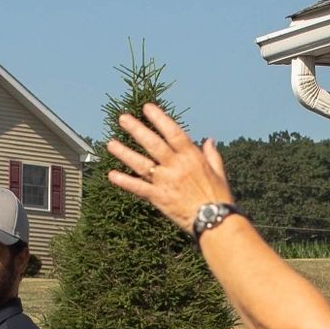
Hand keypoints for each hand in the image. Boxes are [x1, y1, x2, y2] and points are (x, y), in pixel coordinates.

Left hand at [104, 102, 232, 232]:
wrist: (214, 221)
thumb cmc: (219, 198)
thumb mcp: (219, 173)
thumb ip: (212, 155)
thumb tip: (209, 140)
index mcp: (192, 157)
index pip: (173, 132)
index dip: (159, 119)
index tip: (147, 108)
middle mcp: (176, 166)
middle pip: (153, 144)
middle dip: (137, 130)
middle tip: (122, 119)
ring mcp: (165, 181)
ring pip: (141, 164)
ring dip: (124, 153)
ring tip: (110, 144)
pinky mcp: (159, 198)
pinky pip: (138, 188)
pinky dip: (125, 181)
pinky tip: (112, 175)